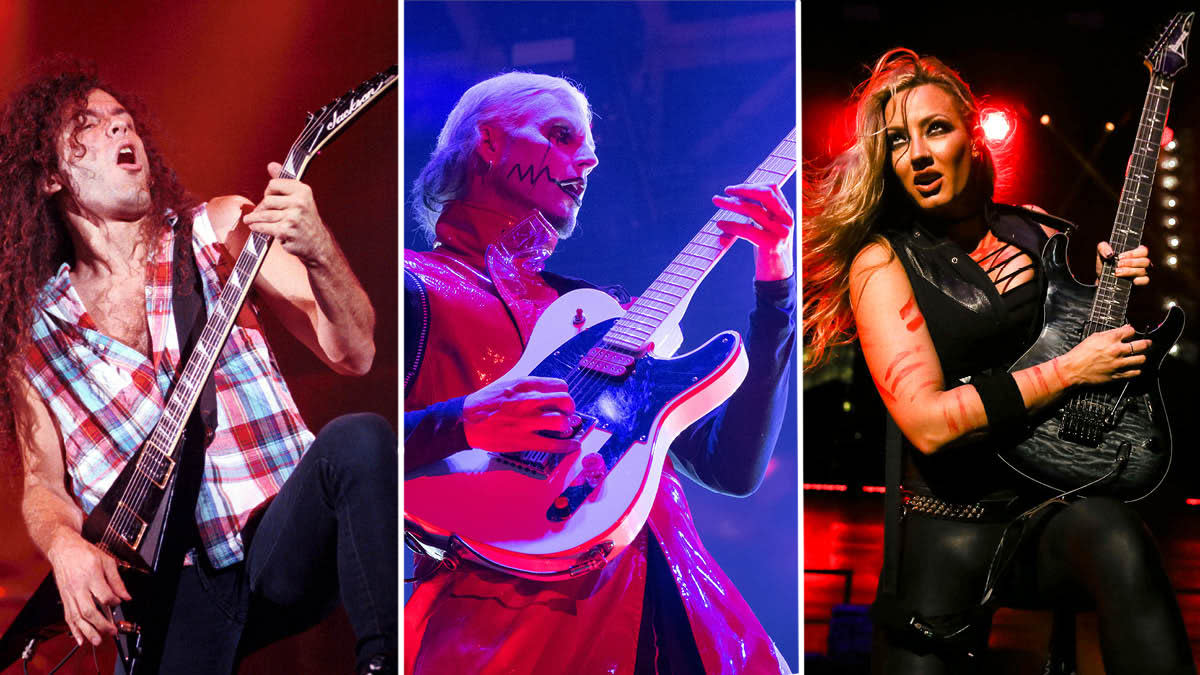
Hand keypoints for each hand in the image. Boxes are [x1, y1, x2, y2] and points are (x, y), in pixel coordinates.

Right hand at [46, 534, 130, 645]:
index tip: (119, 602)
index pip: (104, 595)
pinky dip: (74, 629)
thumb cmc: (85, 553)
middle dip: (102, 624)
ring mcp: (69, 594)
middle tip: (112, 631)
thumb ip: (117, 580)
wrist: (63, 548)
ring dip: (88, 631)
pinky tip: (80, 639)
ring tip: (98, 641)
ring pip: (77, 617)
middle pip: (89, 610)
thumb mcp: (107, 561)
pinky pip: (68, 616)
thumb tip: (126, 597)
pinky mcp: (64, 598)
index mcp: (91, 575)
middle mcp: (78, 587)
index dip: (114, 602)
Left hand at [242, 162, 335, 266]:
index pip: (274, 184)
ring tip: (250, 220)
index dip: (268, 192)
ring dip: (254, 218)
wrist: (318, 244)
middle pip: (267, 200)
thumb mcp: (300, 198)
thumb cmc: (306, 221)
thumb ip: (284, 182)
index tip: (268, 198)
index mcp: (303, 191)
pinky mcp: (286, 231)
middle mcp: (299, 202)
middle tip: (258, 213)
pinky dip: (257, 228)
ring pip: (263, 214)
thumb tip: (272, 165)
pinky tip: (255, 227)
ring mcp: (293, 217)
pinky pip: (264, 227)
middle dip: (260, 208)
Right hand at [463, 376, 581, 453]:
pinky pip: (553, 445)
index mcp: (526, 385)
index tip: (560, 401)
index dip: (563, 394)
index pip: (560, 385)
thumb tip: (549, 391)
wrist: (465, 420)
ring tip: (561, 429)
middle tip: (565, 414)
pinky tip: (573, 445)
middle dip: (569, 408)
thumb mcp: (508, 384)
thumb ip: (529, 387)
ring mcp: (527, 422)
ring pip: (562, 422)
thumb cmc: (486, 402)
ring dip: (566, 426)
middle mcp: (529, 401)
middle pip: (566, 401)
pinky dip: (567, 446)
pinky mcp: (524, 441)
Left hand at [711, 182, 794, 280]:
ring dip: (731, 204)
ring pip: (753, 211)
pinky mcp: (771, 245)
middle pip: (766, 194)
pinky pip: (747, 230)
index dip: (752, 185)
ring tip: (717, 201)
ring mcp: (781, 232)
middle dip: (744, 189)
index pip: (772, 188)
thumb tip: (735, 196)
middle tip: (726, 191)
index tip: (735, 189)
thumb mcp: (767, 227)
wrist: (777, 276)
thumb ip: (759, 212)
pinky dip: (731, 225)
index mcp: (786, 212)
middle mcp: (787, 220)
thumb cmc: (767, 249)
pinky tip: (720, 225)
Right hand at [1061, 324, 1150, 385]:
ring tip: (1139, 356)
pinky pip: (1135, 372)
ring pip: (1141, 359)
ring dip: (1142, 357)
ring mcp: (1119, 363)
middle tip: (1147, 343)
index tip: (1132, 333)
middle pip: (1142, 344)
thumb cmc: (1080, 353)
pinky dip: (1136, 369)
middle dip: (1146, 343)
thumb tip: (1123, 329)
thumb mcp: (1094, 337)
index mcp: (1111, 339)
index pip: (1131, 331)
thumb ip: (1110, 333)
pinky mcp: (1117, 375)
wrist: (1072, 369)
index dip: (1132, 331)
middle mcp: (1117, 350)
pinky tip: (1133, 367)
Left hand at [1096, 242, 1149, 286]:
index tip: (1120, 257)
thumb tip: (1110, 253)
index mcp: (1136, 253)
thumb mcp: (1101, 253)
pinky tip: (1129, 280)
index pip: (1143, 250)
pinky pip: (1145, 280)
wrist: (1101, 279)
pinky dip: (1138, 280)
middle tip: (1118, 265)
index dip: (1133, 253)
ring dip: (1130, 271)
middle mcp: (1141, 262)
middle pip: (1145, 261)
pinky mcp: (1140, 282)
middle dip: (1131, 263)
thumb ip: (1103, 248)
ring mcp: (1142, 273)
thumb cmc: (1105, 264)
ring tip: (1117, 272)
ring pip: (1143, 271)